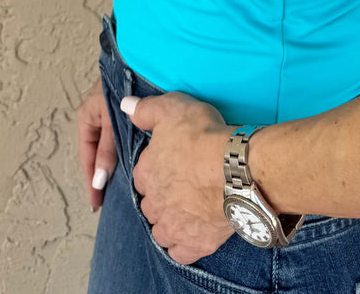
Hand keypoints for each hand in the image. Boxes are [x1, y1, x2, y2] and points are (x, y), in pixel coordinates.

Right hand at [76, 73, 118, 212]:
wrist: (140, 58)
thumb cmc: (121, 85)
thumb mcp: (110, 120)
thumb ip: (108, 149)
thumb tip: (99, 181)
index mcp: (87, 117)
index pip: (87, 157)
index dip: (91, 181)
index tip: (96, 203)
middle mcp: (97, 118)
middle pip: (98, 155)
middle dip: (102, 177)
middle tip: (109, 202)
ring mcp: (110, 116)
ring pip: (111, 148)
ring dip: (114, 166)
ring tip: (120, 190)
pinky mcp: (125, 114)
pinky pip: (121, 139)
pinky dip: (124, 153)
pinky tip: (131, 166)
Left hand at [123, 90, 235, 265]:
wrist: (235, 169)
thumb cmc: (203, 136)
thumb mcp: (173, 109)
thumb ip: (146, 109)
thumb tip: (124, 106)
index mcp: (146, 173)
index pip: (142, 176)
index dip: (156, 169)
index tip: (171, 164)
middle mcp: (154, 203)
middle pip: (151, 204)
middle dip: (162, 197)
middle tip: (182, 186)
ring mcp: (173, 226)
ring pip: (162, 230)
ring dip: (170, 222)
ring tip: (187, 210)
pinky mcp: (194, 244)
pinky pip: (180, 252)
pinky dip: (184, 245)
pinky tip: (194, 232)